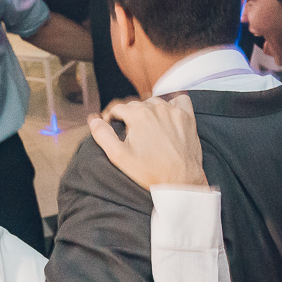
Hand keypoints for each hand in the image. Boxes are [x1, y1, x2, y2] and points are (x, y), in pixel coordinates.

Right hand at [89, 95, 206, 189]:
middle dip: (128, 115)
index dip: (110, 118)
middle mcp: (156, 108)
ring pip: (155, 102)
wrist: (180, 180)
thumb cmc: (150, 171)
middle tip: (127, 132)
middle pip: (136, 104)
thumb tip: (93, 120)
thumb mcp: (119, 156)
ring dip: (147, 111)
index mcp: (138, 115)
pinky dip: (172, 105)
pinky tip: (167, 117)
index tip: (111, 128)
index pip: (118, 108)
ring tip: (145, 128)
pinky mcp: (188, 118)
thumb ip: (102, 135)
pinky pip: (179, 101)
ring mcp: (174, 112)